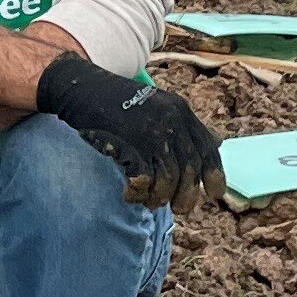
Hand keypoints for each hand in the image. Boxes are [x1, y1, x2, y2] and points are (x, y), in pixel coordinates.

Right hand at [33, 57, 218, 211]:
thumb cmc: (118, 101)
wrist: (81, 87)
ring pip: (168, 178)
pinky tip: (130, 193)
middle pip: (190, 167)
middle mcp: (171, 119)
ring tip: (150, 202)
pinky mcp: (129, 142)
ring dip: (160, 197)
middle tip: (179, 209)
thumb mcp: (157, 106)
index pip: (208, 148)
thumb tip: (215, 144)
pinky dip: (138, 192)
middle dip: (187, 194)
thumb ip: (182, 125)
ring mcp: (150, 130)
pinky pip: (143, 179)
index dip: (214, 174)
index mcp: (181, 111)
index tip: (213, 194)